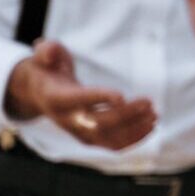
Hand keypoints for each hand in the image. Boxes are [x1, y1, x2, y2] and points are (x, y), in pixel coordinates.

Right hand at [3, 39, 156, 148]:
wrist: (39, 94)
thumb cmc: (47, 69)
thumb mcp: (43, 54)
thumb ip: (47, 50)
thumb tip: (51, 52)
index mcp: (57, 97)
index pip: (79, 100)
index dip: (99, 98)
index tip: (122, 96)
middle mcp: (67, 119)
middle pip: (98, 124)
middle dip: (126, 115)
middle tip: (149, 103)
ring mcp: (78, 132)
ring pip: (107, 138)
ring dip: (133, 130)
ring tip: (154, 116)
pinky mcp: (89, 138)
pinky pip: (111, 144)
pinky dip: (132, 139)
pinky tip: (150, 126)